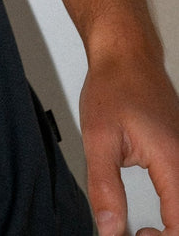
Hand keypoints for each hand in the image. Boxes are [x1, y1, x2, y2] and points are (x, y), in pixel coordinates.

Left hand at [80, 51, 178, 235]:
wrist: (126, 53)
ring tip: (143, 229)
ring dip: (171, 225)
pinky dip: (172, 209)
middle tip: (139, 234)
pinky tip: (154, 215)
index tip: (139, 235)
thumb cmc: (113, 85)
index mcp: (171, 160)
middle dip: (168, 235)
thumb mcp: (98, 138)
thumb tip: (110, 229)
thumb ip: (104, 187)